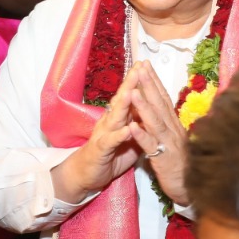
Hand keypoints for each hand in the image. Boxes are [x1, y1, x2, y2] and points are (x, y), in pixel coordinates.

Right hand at [51, 68, 150, 202]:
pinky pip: (111, 141)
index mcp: (118, 117)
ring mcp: (104, 134)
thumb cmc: (110, 154)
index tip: (146, 65)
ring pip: (115, 117)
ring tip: (132, 91)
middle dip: (131, 84)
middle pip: (122, 100)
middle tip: (139, 67)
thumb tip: (151, 110)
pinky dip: (120, 135)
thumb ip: (138, 123)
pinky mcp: (101, 149)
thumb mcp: (128, 137)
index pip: (128, 95)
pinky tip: (128, 129)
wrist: (87, 174)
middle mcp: (110, 121)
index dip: (137, 81)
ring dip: (123, 104)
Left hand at [128, 62, 192, 207]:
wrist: (190, 190)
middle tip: (140, 67)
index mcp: (174, 125)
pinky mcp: (164, 160)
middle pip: (160, 104)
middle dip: (149, 85)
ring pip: (155, 122)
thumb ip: (167, 124)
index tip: (145, 65)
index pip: (164, 99)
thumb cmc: (181, 165)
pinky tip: (131, 126)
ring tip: (132, 92)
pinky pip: (151, 146)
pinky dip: (141, 135)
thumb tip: (160, 108)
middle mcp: (173, 130)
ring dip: (143, 106)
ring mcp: (169, 144)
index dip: (154, 81)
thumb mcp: (173, 140)